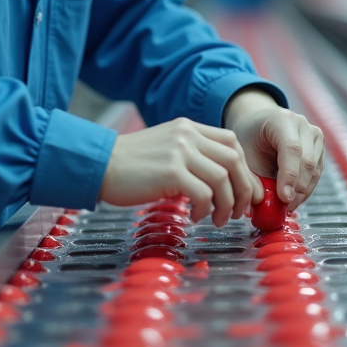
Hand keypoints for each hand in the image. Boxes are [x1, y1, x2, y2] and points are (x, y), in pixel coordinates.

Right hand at [99, 118, 260, 226]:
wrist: (99, 164)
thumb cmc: (130, 165)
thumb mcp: (166, 148)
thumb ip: (192, 155)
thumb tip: (222, 182)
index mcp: (188, 127)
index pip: (232, 142)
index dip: (245, 169)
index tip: (246, 192)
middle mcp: (187, 135)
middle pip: (234, 159)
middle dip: (243, 189)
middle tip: (239, 211)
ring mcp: (180, 152)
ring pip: (223, 178)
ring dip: (226, 204)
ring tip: (216, 219)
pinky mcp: (171, 172)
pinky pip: (204, 194)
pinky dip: (205, 210)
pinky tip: (195, 217)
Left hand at [223, 88, 324, 211]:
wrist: (256, 124)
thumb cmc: (249, 139)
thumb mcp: (246, 157)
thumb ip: (257, 179)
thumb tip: (267, 208)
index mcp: (280, 120)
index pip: (292, 148)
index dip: (289, 176)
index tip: (284, 198)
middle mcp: (301, 124)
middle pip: (307, 161)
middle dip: (297, 189)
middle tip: (284, 208)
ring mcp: (313, 134)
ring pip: (315, 170)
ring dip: (302, 192)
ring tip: (287, 206)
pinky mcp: (319, 146)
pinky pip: (317, 172)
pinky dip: (306, 188)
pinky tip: (293, 198)